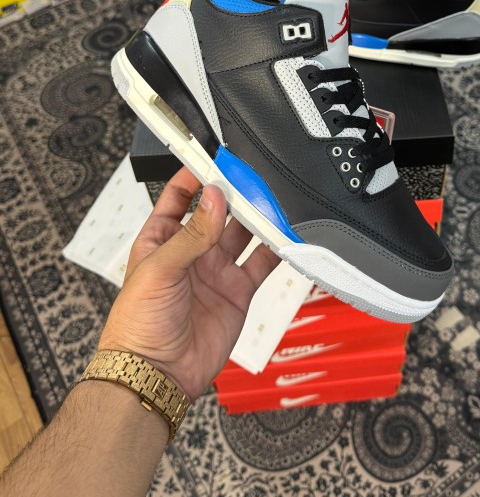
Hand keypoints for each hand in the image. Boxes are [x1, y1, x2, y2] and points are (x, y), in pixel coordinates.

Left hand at [99, 167, 278, 400]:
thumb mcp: (160, 269)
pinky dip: (275, 250)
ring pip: (243, 234)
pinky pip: (261, 264)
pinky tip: (285, 236)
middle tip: (253, 179)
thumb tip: (214, 198)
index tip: (216, 160)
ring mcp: (216, 270)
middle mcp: (191, 251)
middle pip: (218, 212)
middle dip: (235, 195)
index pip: (180, 197)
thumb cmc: (139, 325)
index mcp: (162, 239)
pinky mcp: (237, 291)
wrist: (157, 375)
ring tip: (273, 202)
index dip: (196, 176)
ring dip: (257, 219)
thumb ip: (192, 234)